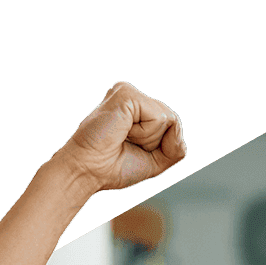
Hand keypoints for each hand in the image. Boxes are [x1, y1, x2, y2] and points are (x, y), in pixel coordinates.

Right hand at [55, 81, 186, 194]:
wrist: (89, 171)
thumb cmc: (114, 167)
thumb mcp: (157, 160)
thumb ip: (176, 147)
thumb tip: (176, 125)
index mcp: (138, 110)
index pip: (172, 125)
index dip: (160, 146)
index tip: (132, 149)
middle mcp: (133, 98)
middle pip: (173, 121)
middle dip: (156, 143)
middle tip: (126, 144)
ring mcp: (129, 94)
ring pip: (168, 119)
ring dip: (149, 139)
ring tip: (123, 137)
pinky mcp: (127, 94)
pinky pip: (160, 118)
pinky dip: (146, 134)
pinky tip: (123, 131)